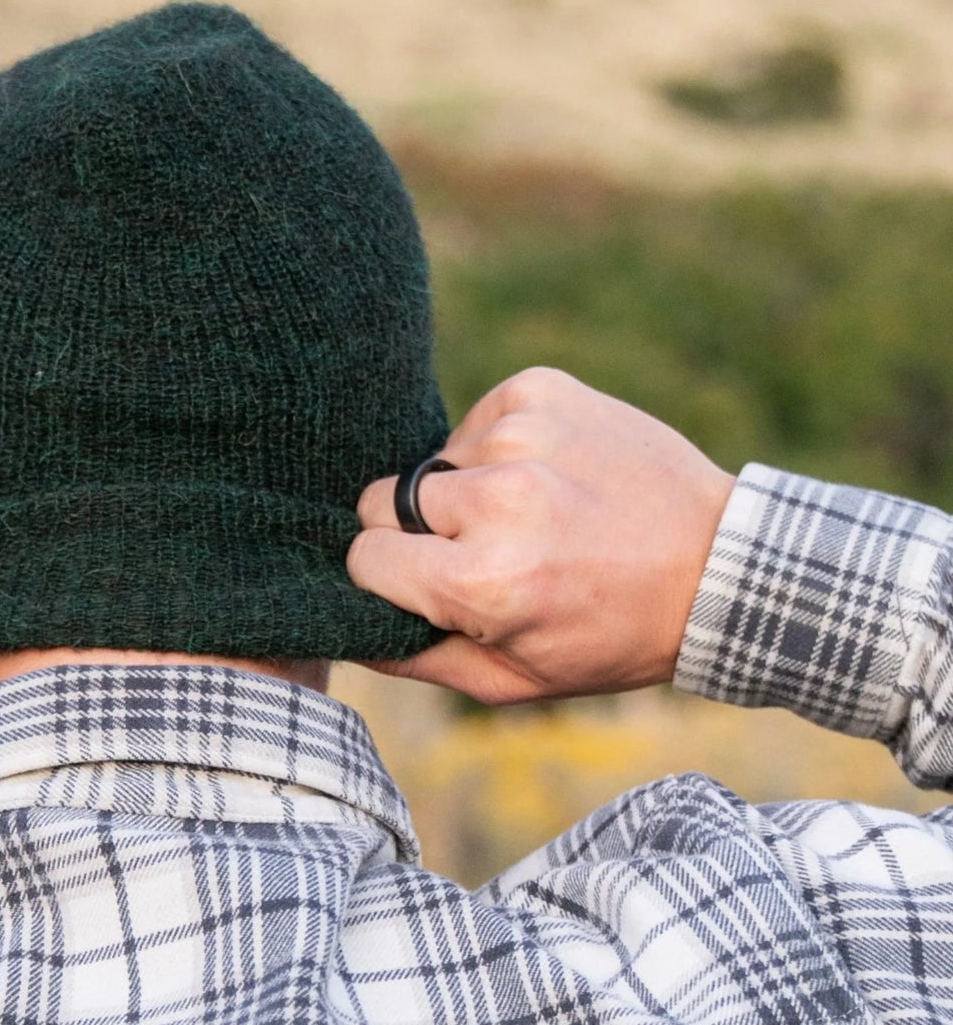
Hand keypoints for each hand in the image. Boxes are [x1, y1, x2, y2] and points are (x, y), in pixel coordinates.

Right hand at [347, 367, 734, 703]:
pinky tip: (552, 476)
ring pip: (434, 462)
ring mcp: (523, 436)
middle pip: (384, 501)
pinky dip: (500, 447)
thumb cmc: (615, 633)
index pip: (366, 556)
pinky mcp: (541, 391)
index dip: (391, 575)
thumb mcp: (520, 679)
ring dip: (467, 489)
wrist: (722, 563)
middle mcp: (499, 501)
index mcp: (485, 583)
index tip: (430, 583)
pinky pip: (478, 420)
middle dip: (421, 531)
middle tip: (484, 552)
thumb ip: (419, 658)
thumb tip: (349, 622)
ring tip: (536, 516)